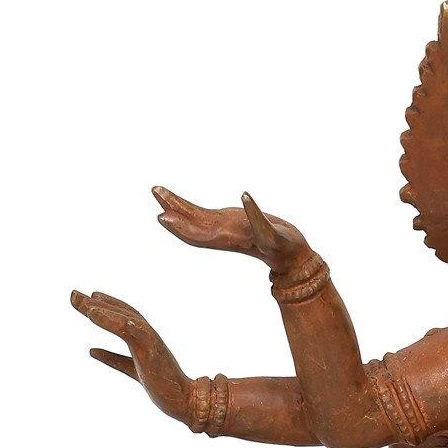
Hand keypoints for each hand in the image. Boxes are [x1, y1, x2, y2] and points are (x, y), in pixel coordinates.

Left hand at [71, 290, 189, 420]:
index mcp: (141, 339)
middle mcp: (146, 336)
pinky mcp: (155, 353)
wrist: (184, 401)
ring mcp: (151, 343)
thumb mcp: (131, 369)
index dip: (103, 305)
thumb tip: (91, 350)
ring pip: (128, 321)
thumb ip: (112, 358)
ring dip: (108, 313)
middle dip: (96, 304)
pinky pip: (141, 335)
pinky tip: (112, 318)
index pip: (121, 315)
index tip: (84, 298)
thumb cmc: (162, 385)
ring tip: (88, 308)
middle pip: (120, 313)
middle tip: (72, 296)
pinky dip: (127, 325)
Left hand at [151, 186, 309, 276]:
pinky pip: (202, 216)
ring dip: (175, 207)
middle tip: (155, 192)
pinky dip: (187, 209)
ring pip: (193, 220)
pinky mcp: (227, 222)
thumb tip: (245, 197)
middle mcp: (222, 234)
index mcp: (230, 237)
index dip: (181, 226)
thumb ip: (259, 218)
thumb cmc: (285, 247)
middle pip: (190, 226)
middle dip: (172, 211)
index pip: (199, 234)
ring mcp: (223, 229)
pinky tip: (176, 202)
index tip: (163, 216)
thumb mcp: (273, 234)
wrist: (291, 256)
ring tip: (158, 191)